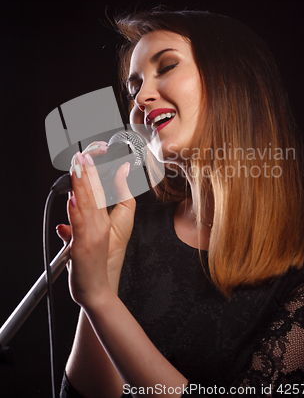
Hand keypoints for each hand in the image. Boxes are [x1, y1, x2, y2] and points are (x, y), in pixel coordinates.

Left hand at [57, 147, 135, 306]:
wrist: (96, 292)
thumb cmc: (91, 268)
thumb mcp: (81, 246)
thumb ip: (72, 232)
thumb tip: (61, 225)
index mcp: (100, 223)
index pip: (97, 193)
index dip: (91, 175)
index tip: (85, 159)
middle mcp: (99, 226)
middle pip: (94, 194)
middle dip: (87, 172)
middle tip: (82, 154)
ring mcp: (93, 235)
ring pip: (88, 204)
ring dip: (82, 184)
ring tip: (79, 166)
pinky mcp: (85, 245)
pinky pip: (81, 224)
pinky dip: (77, 209)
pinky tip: (74, 197)